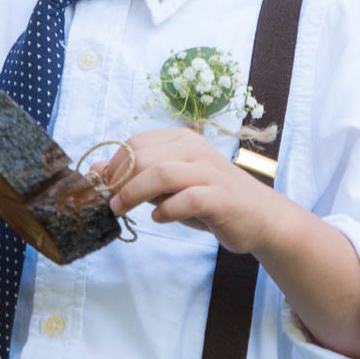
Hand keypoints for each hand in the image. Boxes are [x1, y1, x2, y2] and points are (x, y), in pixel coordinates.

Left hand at [90, 128, 284, 254]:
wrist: (261, 216)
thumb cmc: (212, 200)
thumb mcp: (172, 186)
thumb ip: (139, 176)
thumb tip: (97, 169)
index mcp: (183, 141)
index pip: (137, 143)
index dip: (115, 164)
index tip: (105, 186)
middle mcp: (196, 150)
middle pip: (143, 156)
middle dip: (119, 180)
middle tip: (112, 202)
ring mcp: (210, 172)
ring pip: (161, 173)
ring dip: (134, 194)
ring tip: (122, 210)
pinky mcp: (220, 197)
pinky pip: (186, 199)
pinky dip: (166, 210)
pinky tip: (160, 218)